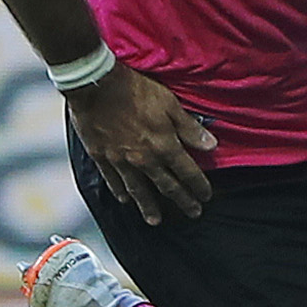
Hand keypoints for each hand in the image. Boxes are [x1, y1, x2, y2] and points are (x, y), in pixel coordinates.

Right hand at [65, 67, 216, 222]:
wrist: (96, 85)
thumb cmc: (134, 90)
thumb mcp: (169, 103)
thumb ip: (189, 127)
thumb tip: (211, 144)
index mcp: (164, 146)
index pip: (187, 172)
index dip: (199, 186)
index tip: (206, 196)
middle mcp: (144, 159)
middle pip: (167, 186)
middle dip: (182, 201)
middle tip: (192, 213)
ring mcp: (121, 160)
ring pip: (139, 190)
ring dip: (149, 207)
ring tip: (155, 220)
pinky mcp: (102, 156)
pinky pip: (113, 180)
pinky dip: (120, 191)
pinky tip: (124, 199)